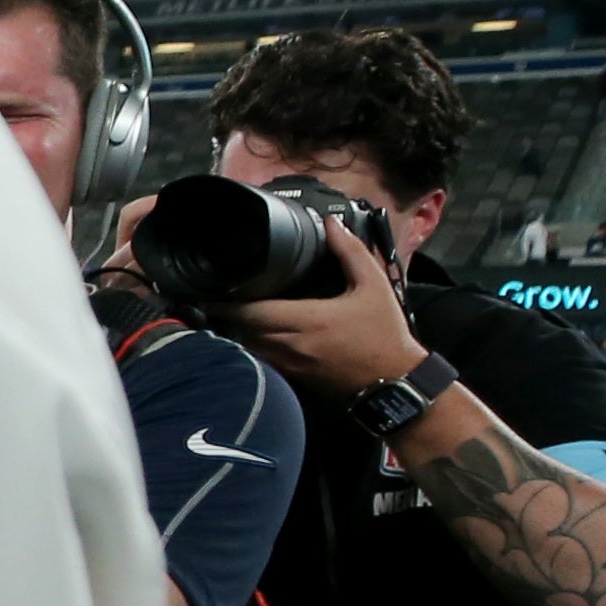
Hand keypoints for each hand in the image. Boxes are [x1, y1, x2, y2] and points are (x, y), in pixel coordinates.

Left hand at [223, 215, 429, 395]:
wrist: (396, 381)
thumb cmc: (384, 333)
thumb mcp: (374, 286)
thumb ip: (351, 252)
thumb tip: (332, 224)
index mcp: (308, 320)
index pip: (254, 312)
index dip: (227, 304)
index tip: (209, 293)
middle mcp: (293, 344)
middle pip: (243, 329)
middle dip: (227, 315)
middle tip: (215, 298)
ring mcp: (291, 364)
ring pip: (249, 346)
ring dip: (238, 331)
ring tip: (229, 313)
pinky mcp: (295, 377)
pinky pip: (263, 359)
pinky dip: (252, 346)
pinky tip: (253, 333)